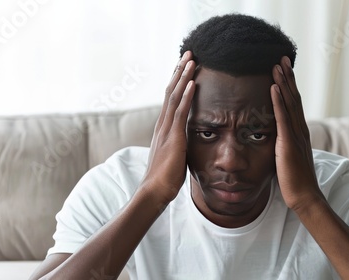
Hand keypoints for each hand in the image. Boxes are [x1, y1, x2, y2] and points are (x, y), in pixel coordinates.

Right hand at [141, 51, 195, 202]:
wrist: (154, 191)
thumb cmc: (165, 178)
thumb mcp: (174, 155)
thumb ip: (178, 143)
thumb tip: (186, 140)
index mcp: (163, 128)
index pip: (170, 99)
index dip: (177, 82)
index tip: (184, 67)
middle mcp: (162, 124)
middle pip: (170, 91)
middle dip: (179, 71)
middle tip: (188, 54)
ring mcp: (166, 129)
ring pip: (174, 96)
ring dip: (183, 76)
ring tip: (192, 59)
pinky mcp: (173, 136)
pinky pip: (180, 111)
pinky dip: (187, 95)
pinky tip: (193, 82)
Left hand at [270, 56, 323, 210]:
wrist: (305, 197)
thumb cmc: (296, 180)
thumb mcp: (289, 157)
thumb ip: (285, 144)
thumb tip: (278, 137)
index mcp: (300, 132)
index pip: (294, 103)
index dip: (289, 85)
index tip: (283, 70)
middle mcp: (300, 129)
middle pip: (294, 97)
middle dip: (288, 77)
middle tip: (282, 58)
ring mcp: (296, 135)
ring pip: (290, 103)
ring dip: (283, 83)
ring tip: (277, 65)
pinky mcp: (288, 143)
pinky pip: (283, 118)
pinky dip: (278, 101)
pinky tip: (273, 87)